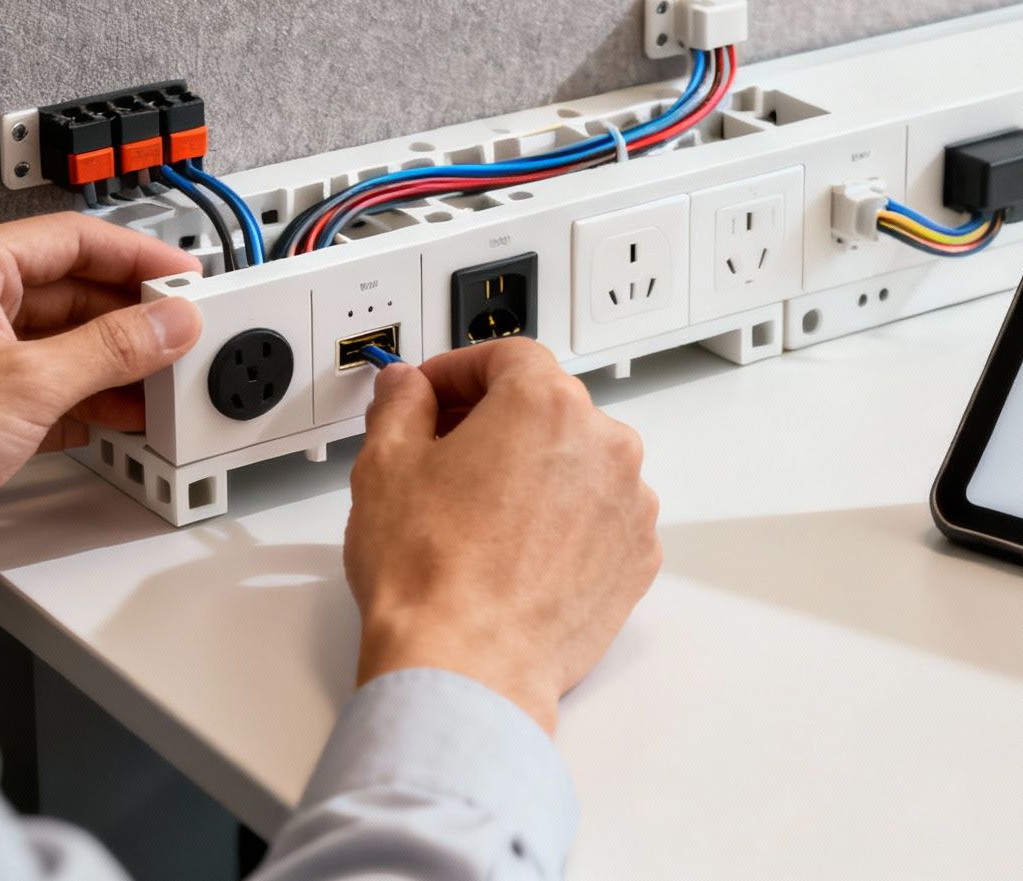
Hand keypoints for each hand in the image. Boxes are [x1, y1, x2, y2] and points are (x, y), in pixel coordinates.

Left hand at [0, 213, 202, 588]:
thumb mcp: (28, 382)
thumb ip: (113, 347)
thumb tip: (167, 322)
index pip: (72, 239)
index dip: (138, 256)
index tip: (184, 276)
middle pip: (73, 292)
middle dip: (132, 316)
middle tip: (184, 331)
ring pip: (65, 342)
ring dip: (116, 362)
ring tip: (164, 376)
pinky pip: (51, 387)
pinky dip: (91, 399)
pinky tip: (125, 414)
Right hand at [347, 338, 659, 731]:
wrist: (466, 666)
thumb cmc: (430, 575)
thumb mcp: (386, 466)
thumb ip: (401, 406)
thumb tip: (407, 388)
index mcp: (546, 405)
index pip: (508, 355)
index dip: (461, 370)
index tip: (434, 392)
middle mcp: (603, 445)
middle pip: (549, 407)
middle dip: (497, 420)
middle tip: (445, 453)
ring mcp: (629, 505)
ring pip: (578, 463)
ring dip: (536, 472)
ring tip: (480, 514)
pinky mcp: (636, 559)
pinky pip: (600, 518)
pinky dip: (566, 522)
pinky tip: (516, 551)